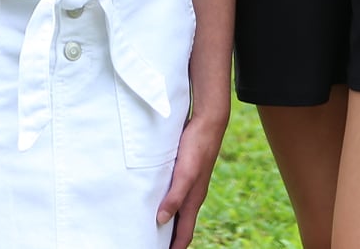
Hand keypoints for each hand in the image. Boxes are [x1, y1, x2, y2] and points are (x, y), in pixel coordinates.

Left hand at [157, 103, 228, 247]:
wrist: (208, 122)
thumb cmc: (197, 147)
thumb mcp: (185, 173)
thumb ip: (175, 197)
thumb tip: (162, 220)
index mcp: (193, 200)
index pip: (184, 234)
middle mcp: (192, 196)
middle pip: (181, 226)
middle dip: (169, 240)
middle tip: (151, 245)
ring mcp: (189, 185)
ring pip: (178, 211)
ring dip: (167, 223)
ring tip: (151, 229)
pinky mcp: (184, 173)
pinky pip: (174, 196)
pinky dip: (166, 204)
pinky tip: (154, 199)